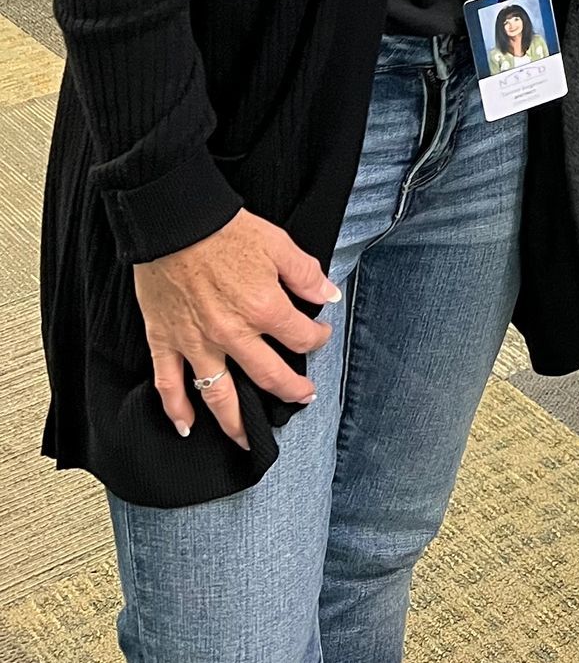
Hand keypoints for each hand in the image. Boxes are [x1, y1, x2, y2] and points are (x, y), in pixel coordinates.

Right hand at [134, 208, 339, 448]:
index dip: (318, 339)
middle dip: (291, 389)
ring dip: (237, 423)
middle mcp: (232, 335)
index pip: (301, 338)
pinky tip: (186, 427)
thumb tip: (329, 296)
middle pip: (268, 376)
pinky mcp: (166, 341)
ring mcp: (197, 343)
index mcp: (264, 309)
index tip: (320, 335)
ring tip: (249, 440)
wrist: (173, 222)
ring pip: (219, 395)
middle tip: (302, 396)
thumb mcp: (278, 244)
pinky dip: (176, 410)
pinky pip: (169, 385)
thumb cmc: (225, 229)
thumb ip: (306, 275)